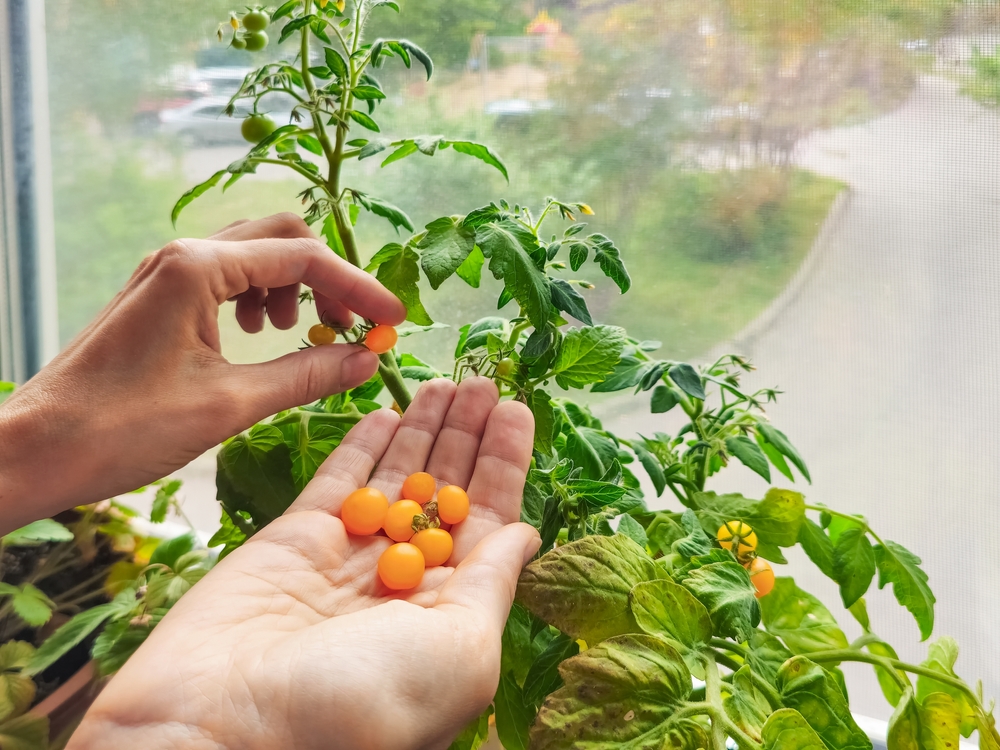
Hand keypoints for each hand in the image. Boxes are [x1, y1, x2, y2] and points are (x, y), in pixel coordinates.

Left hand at [0, 214, 405, 530]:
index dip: (359, 288)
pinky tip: (259, 339)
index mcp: (198, 268)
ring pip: (254, 254)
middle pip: (282, 237)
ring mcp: (165, 273)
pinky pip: (226, 277)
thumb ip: (307, 375)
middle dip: (328, 277)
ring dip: (293, 287)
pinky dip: (259, 299)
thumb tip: (367, 359)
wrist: (36, 449)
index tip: (394, 322)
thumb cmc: (123, 428)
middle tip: (353, 325)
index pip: (304, 258)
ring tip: (299, 335)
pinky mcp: (158, 297)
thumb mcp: (230, 404)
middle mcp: (181, 255)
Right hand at [68, 378, 539, 749]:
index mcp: (448, 611)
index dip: (504, 465)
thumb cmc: (361, 706)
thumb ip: (491, 584)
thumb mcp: (460, 651)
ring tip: (449, 382)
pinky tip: (388, 410)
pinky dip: (362, 444)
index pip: (488, 521)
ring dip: (423, 429)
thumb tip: (526, 534)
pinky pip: (337, 479)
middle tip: (484, 381)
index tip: (516, 411)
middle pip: (444, 491)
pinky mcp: (293, 537)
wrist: (224, 726)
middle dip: (466, 436)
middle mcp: (401, 581)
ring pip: (395, 477)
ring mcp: (347, 556)